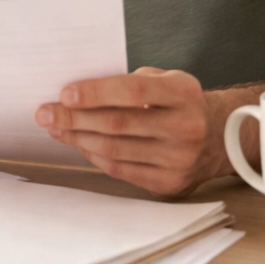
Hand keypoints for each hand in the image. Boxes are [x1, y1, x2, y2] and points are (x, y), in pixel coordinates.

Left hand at [34, 66, 221, 197]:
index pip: (133, 91)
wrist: (220, 138)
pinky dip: (94, 156)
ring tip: (55, 128)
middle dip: (75, 118)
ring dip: (78, 138)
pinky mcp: (169, 183)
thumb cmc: (179, 103)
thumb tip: (77, 93)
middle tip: (45, 113)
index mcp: (184, 93)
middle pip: (118, 124)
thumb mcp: (166, 80)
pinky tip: (78, 143)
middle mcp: (185, 128)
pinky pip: (120, 170)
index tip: (64, 93)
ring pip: (114, 150)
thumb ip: (129, 83)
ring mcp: (179, 159)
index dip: (96, 92)